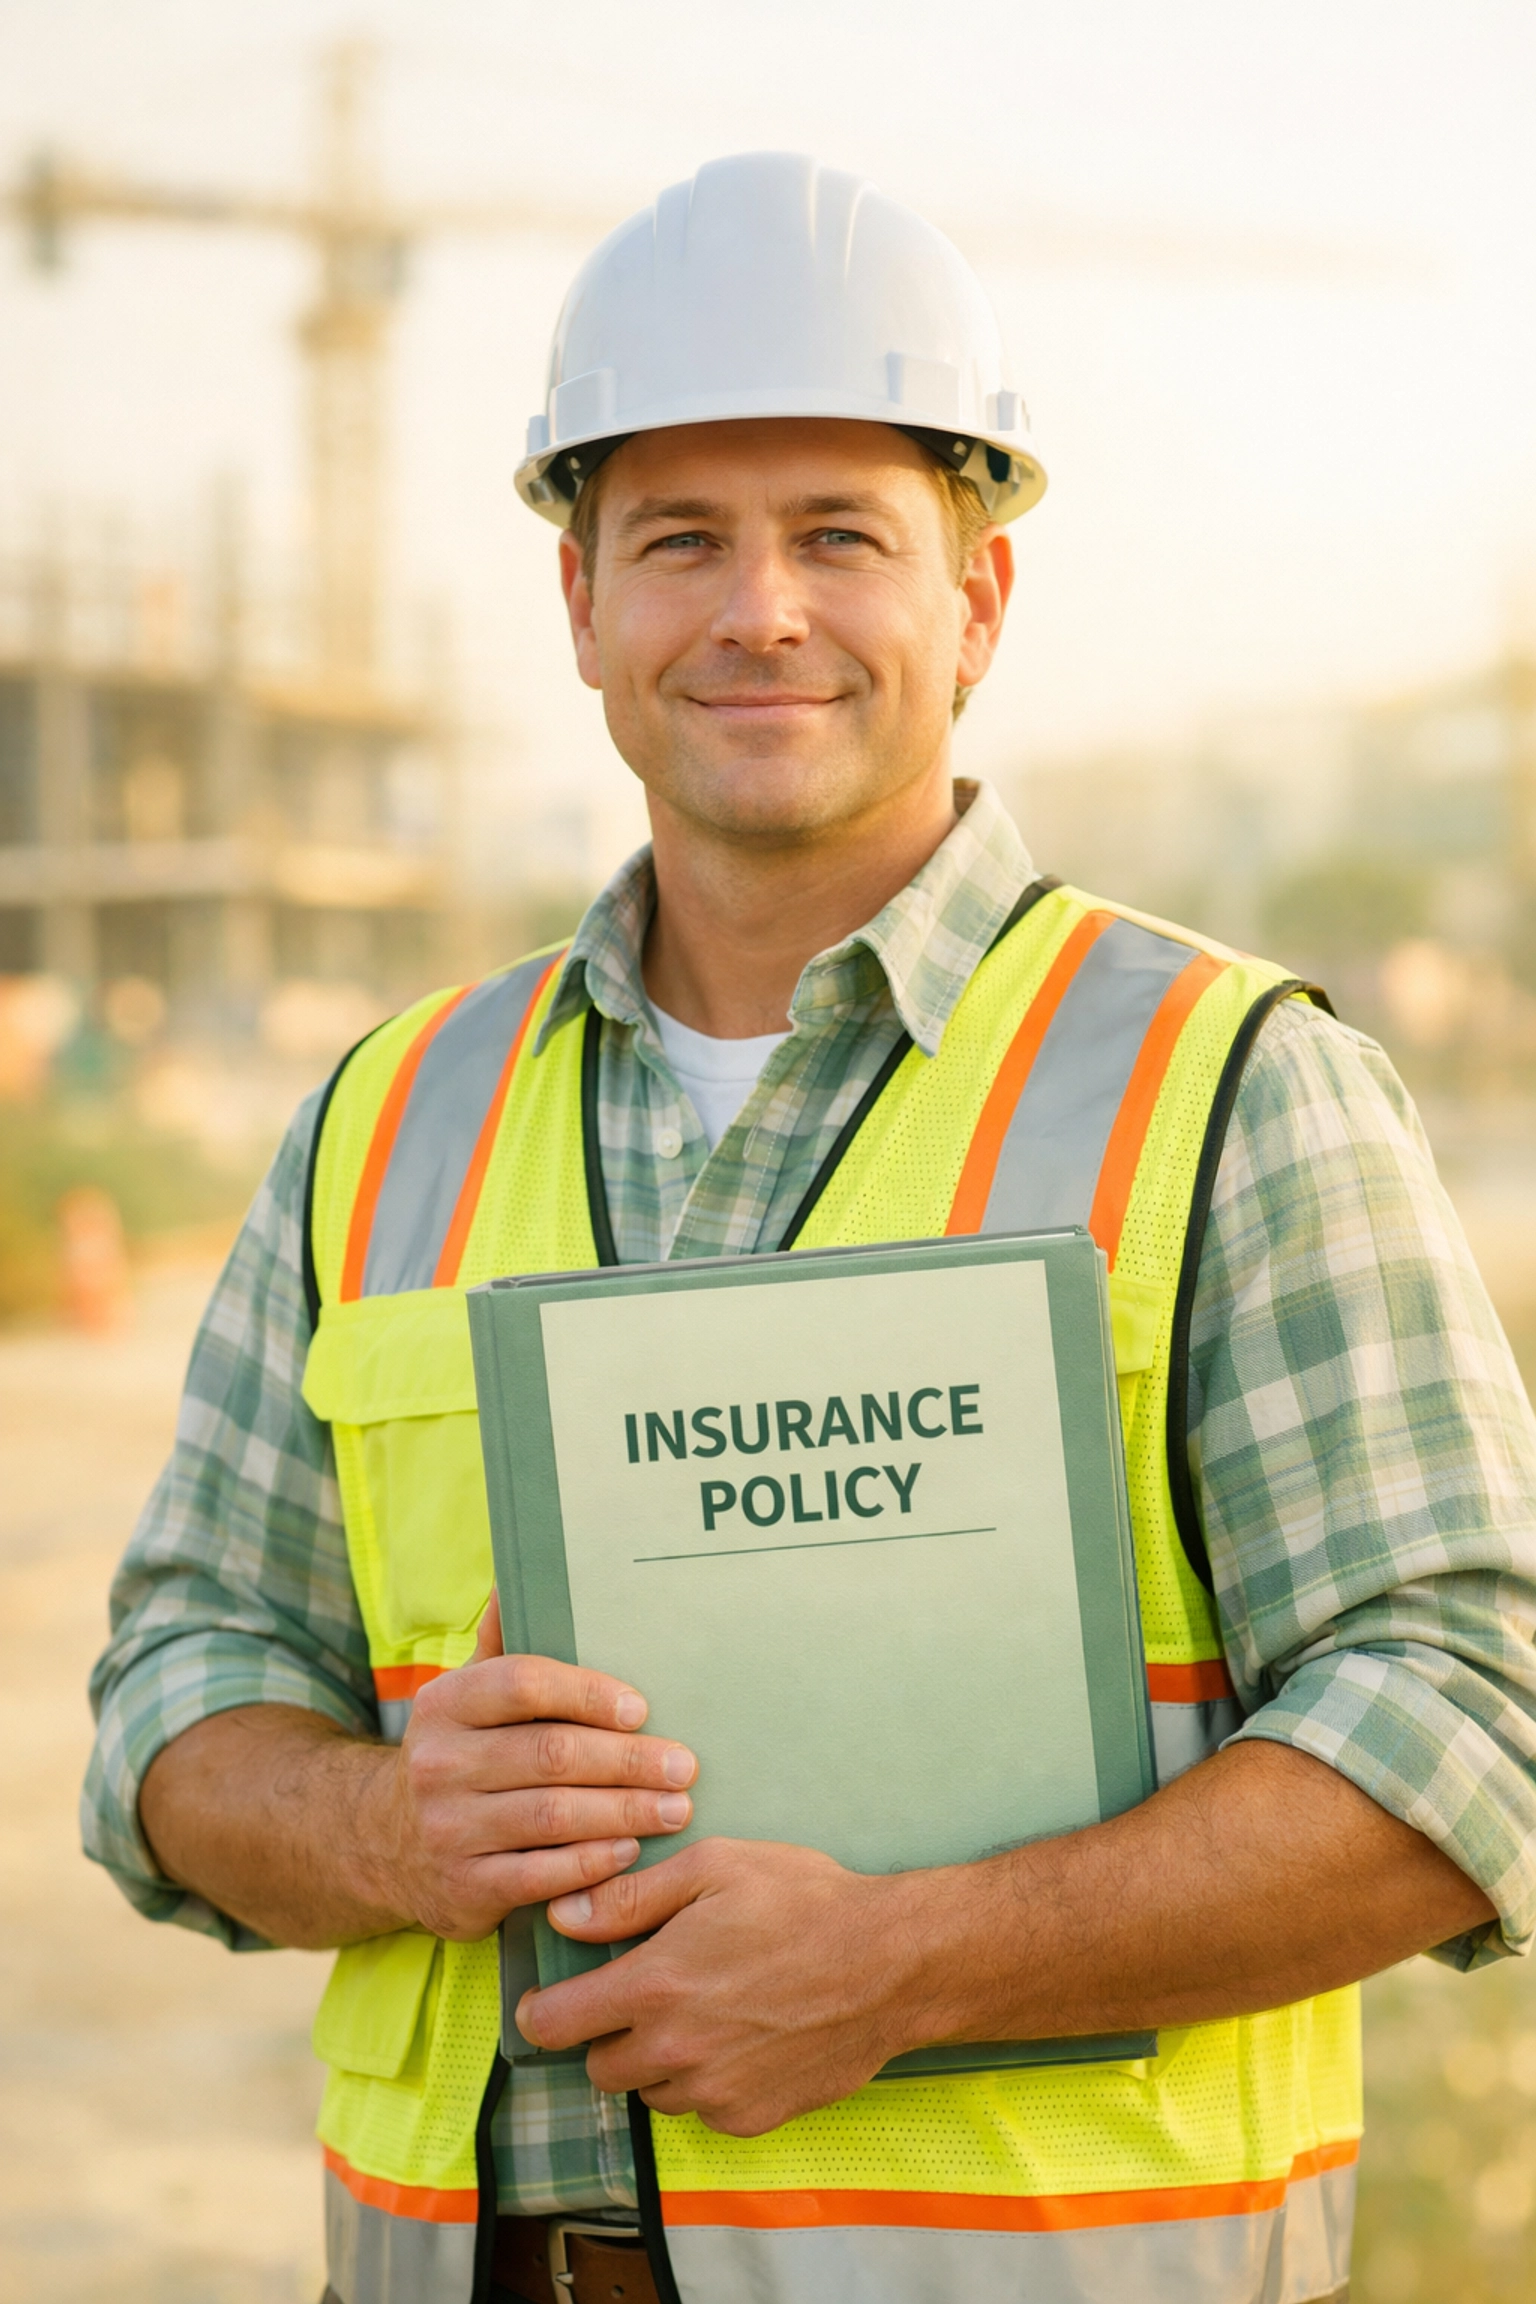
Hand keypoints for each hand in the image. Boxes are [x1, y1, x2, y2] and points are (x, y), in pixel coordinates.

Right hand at [368, 1592, 698, 1940]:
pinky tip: (631, 1851)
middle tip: (683, 1766)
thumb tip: (518, 1574)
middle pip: (551, 1755)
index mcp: (445, 1703)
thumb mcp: (467, 1694)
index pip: (523, 1685)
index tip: (641, 1708)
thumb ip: (501, 1641)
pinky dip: (593, 1864)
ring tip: (675, 1809)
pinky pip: (543, 1876)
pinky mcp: (465, 1888)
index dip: (587, 1694)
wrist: (386, 1843)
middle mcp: (439, 1763)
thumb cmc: (460, 1752)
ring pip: (554, 1817)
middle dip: (628, 1761)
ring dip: (625, 1812)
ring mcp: (449, 1829)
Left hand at [514, 1838, 941, 2134]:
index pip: (557, 2024)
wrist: (889, 1965)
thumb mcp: (715, 1869)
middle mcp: (676, 2050)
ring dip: (657, 2059)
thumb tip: (561, 1916)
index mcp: (656, 1985)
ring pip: (650, 2090)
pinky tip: (740, 2036)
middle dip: (607, 2033)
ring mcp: (714, 2092)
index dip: (541, 2012)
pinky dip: (705, 2081)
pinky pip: (701, 2108)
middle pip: (599, 2067)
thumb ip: (630, 1897)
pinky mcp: (751, 2117)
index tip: (546, 2002)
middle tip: (644, 1994)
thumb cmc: (804, 1903)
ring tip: (701, 2010)